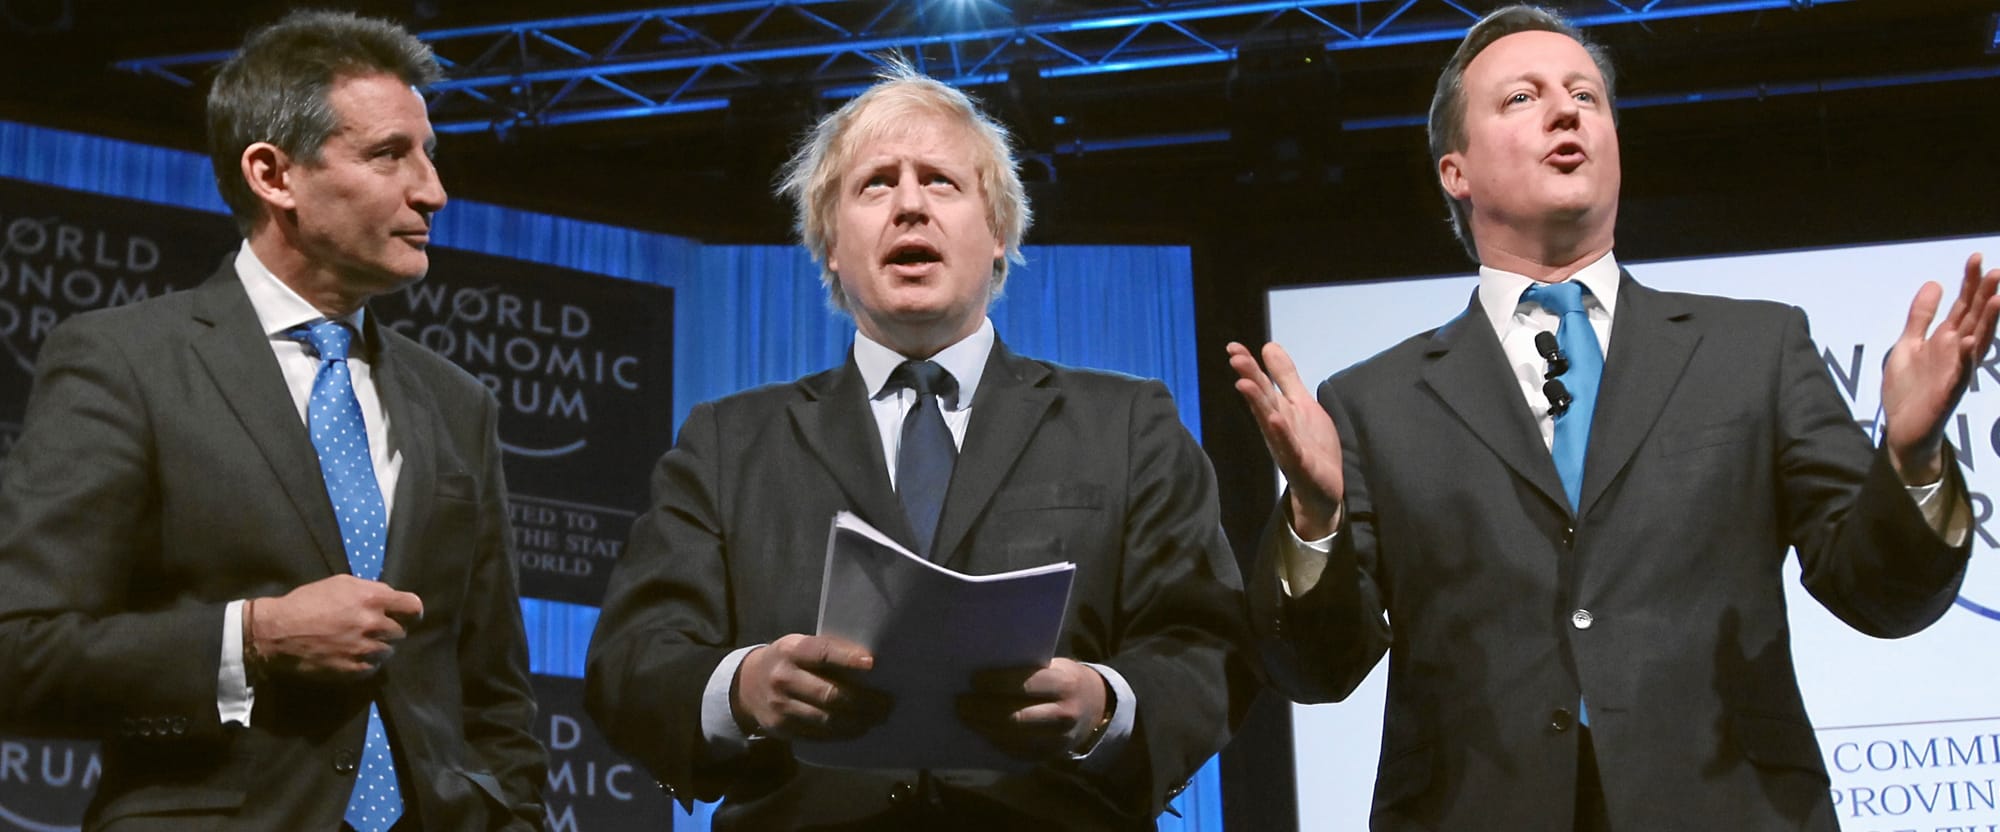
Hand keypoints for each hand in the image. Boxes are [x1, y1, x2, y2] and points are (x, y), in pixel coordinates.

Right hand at [250, 575, 423, 680]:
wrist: (277, 632)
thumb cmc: (307, 602)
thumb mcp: (340, 583)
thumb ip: (371, 589)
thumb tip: (392, 598)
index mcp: (373, 599)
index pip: (413, 607)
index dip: (412, 612)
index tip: (408, 616)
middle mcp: (373, 625)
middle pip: (401, 631)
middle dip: (390, 629)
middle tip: (371, 629)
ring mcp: (365, 650)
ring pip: (388, 651)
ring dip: (378, 648)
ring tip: (357, 643)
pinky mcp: (354, 670)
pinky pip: (374, 668)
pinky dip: (366, 663)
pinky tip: (349, 655)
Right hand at [731, 634, 887, 740]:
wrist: (746, 686)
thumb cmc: (787, 660)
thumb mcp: (799, 646)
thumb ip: (826, 651)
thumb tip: (870, 663)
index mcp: (791, 650)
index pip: (821, 652)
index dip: (846, 657)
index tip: (872, 663)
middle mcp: (783, 678)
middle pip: (829, 694)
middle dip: (863, 701)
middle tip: (887, 703)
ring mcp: (781, 706)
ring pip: (826, 720)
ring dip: (857, 722)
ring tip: (878, 718)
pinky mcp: (782, 729)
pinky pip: (818, 735)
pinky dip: (842, 734)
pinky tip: (858, 728)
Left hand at [957, 658, 1107, 761]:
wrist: (1096, 707)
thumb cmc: (1065, 678)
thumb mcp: (1055, 666)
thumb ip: (1028, 670)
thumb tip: (983, 667)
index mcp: (1064, 684)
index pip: (1025, 685)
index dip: (996, 683)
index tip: (973, 680)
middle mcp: (1063, 714)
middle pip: (1014, 716)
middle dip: (982, 710)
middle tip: (960, 703)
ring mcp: (1057, 740)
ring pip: (1012, 738)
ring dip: (983, 727)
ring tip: (965, 716)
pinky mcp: (1049, 756)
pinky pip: (1015, 752)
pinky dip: (994, 740)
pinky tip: (981, 730)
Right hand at [1227, 341, 1343, 536]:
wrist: (1322, 491)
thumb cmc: (1310, 446)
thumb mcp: (1302, 403)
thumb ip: (1285, 376)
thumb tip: (1268, 346)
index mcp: (1278, 412)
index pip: (1262, 384)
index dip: (1249, 366)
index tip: (1233, 347)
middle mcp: (1277, 428)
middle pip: (1263, 400)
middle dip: (1250, 378)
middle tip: (1235, 357)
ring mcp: (1287, 446)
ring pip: (1270, 422)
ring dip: (1258, 403)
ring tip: (1245, 383)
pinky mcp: (1301, 464)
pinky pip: (1290, 448)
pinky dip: (1282, 434)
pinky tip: (1275, 419)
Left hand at [1881, 253, 1999, 484]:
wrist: (1902, 429)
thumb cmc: (1910, 388)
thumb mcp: (1908, 344)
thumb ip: (1920, 316)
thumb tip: (1934, 282)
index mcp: (1946, 340)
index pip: (1963, 306)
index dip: (1970, 283)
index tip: (1976, 257)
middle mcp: (1956, 353)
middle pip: (1974, 319)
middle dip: (1985, 296)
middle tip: (1996, 271)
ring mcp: (1955, 372)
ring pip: (1976, 344)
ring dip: (1987, 323)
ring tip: (1997, 299)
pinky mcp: (1947, 394)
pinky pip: (1959, 375)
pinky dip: (1965, 359)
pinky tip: (1968, 343)